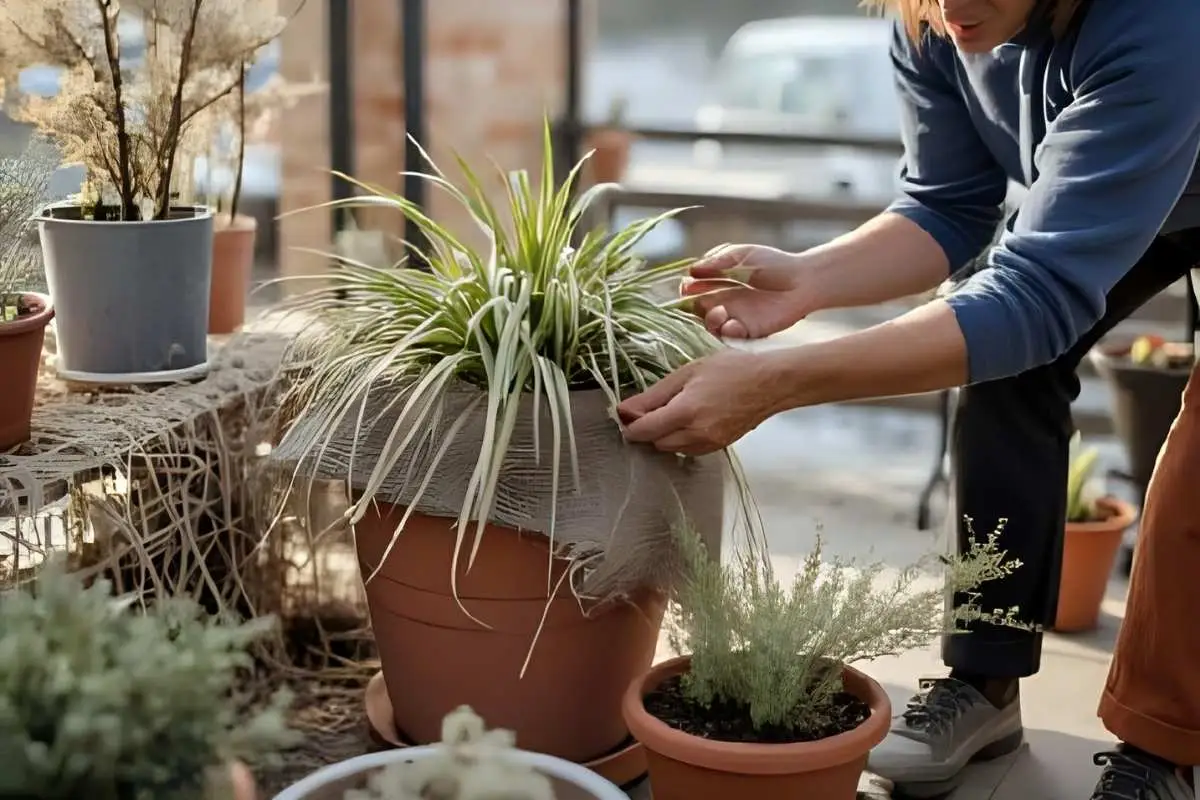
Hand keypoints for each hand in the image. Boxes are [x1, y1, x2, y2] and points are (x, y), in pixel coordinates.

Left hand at [617, 349, 781, 455]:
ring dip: (665, 435)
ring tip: (676, 410)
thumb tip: (623, 409)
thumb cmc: (731, 369)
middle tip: (654, 406)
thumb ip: (653, 395)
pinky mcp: (718, 448)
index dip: (629, 424)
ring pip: (671, 449)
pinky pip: (688, 450)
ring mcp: (709, 444)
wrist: (770, 383)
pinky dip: (682, 439)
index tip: (626, 413)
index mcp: (686, 412)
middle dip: (648, 428)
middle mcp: (696, 434)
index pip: (643, 431)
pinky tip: (691, 419)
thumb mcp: (687, 373)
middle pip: (655, 443)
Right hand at [683, 243, 812, 338]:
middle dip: (693, 306)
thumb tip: (692, 270)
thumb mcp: (742, 254)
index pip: (695, 289)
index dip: (688, 289)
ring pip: (710, 326)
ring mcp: (736, 317)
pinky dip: (727, 332)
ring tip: (719, 311)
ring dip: (709, 321)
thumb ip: (717, 260)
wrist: (803, 279)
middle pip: (697, 310)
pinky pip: (730, 337)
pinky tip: (731, 323)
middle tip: (698, 299)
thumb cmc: (775, 263)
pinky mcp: (750, 331)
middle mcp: (725, 301)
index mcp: (721, 282)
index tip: (688, 285)